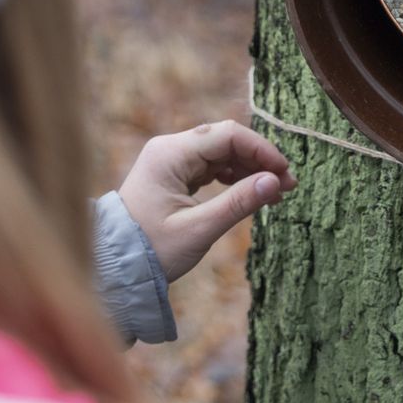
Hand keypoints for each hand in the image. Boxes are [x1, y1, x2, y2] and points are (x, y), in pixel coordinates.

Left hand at [115, 122, 296, 282]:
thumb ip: (238, 203)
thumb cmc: (152, 249)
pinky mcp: (173, 174)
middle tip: (287, 185)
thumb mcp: (199, 229)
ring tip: (274, 193)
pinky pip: (210, 166)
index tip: (285, 173)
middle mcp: (169, 149)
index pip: (227, 135)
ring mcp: (170, 160)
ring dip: (249, 169)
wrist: (115, 267)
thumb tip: (275, 182)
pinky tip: (251, 192)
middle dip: (259, 160)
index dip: (261, 150)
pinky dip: (233, 177)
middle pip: (226, 140)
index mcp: (169, 154)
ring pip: (221, 153)